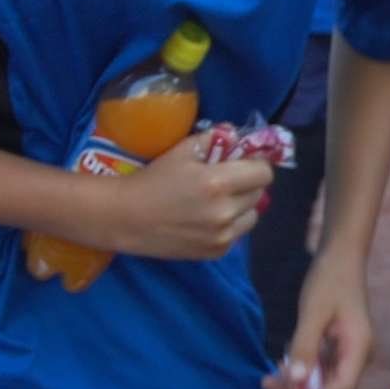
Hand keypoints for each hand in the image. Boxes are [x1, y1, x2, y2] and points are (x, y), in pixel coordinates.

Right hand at [91, 139, 271, 260]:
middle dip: (247, 183)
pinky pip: (237, 234)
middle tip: (228, 180)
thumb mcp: (182, 151)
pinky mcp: (215, 252)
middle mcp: (225, 211)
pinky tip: (208, 219)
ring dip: (242, 206)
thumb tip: (236, 136)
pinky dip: (230, 225)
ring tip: (219, 201)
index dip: (255, 164)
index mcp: (218, 183)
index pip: (263, 173)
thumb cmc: (152, 180)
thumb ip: (214, 140)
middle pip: (259, 194)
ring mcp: (222, 235)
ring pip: (252, 216)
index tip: (243, 162)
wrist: (125, 217)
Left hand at [271, 256, 374, 388]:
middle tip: (269, 384)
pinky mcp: (340, 344)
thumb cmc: (330, 280)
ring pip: (325, 379)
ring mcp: (350, 350)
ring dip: (300, 381)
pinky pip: (323, 365)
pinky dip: (304, 368)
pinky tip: (284, 362)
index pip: (342, 388)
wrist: (341, 255)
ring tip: (270, 377)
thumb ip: (305, 348)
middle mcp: (358, 354)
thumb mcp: (313, 313)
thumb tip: (295, 380)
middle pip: (333, 387)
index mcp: (359, 348)